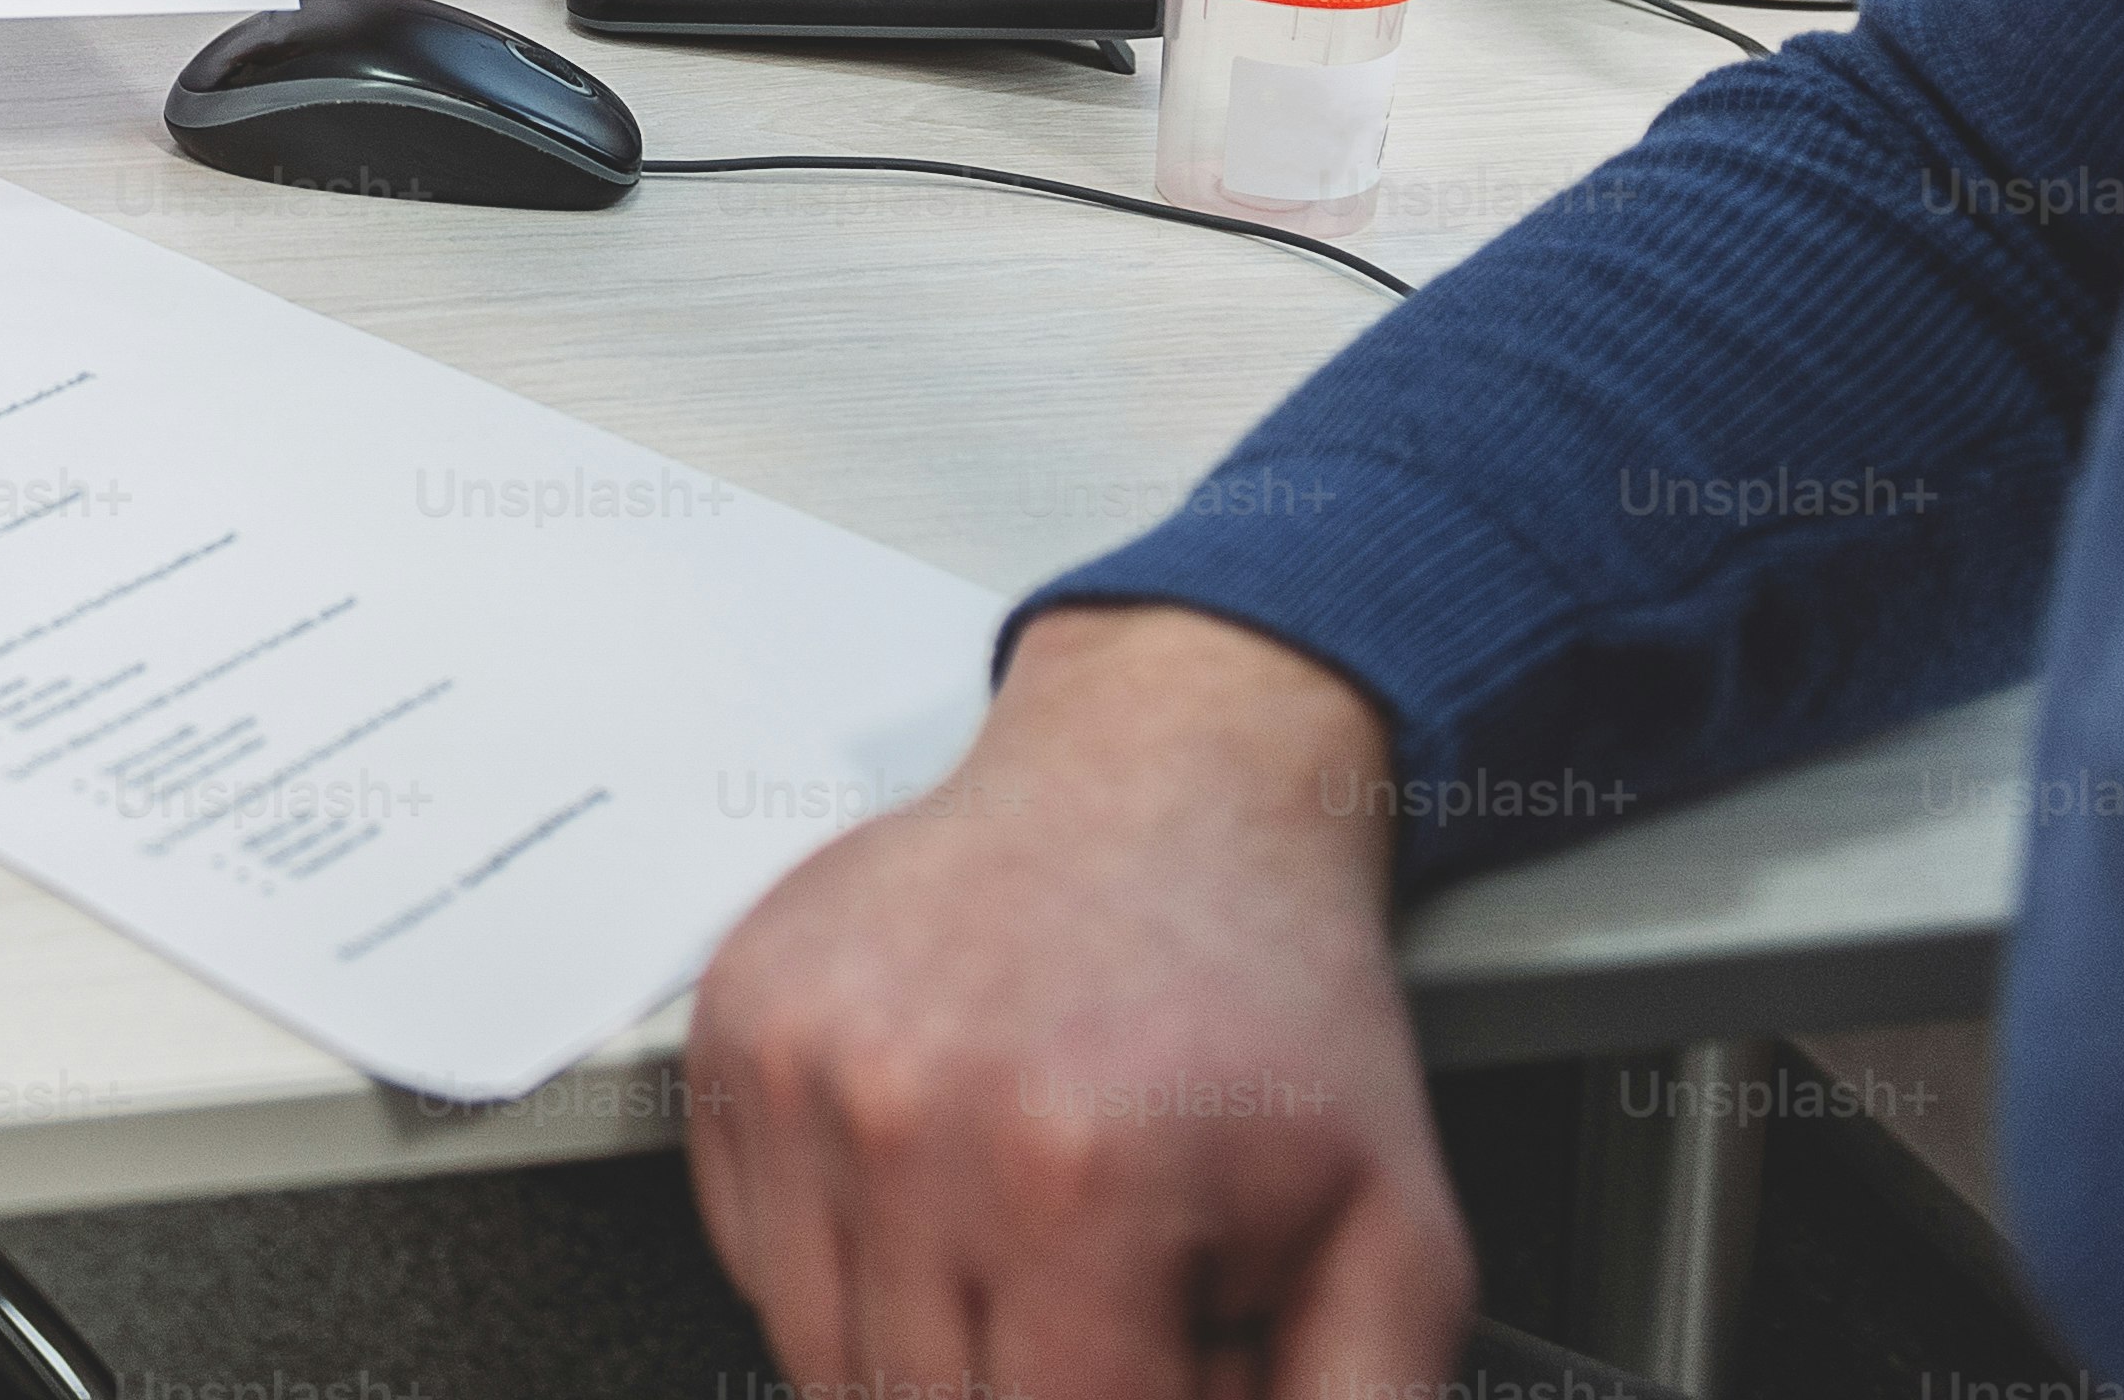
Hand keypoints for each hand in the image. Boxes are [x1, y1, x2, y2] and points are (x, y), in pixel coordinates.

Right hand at [686, 604, 1470, 1399]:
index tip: (1161, 1358)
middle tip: (1110, 1299)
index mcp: (1076, 1184)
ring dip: (925, 1347)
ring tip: (1028, 1246)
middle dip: (1034, 1388)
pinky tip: (941, 1184)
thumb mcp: (1394, 1242)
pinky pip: (749, 1256)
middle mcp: (910, 1122)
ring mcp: (798, 1070)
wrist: (1162, 784)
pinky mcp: (730, 1032)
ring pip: (819, 1358)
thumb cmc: (1267, 998)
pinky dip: (840, 1265)